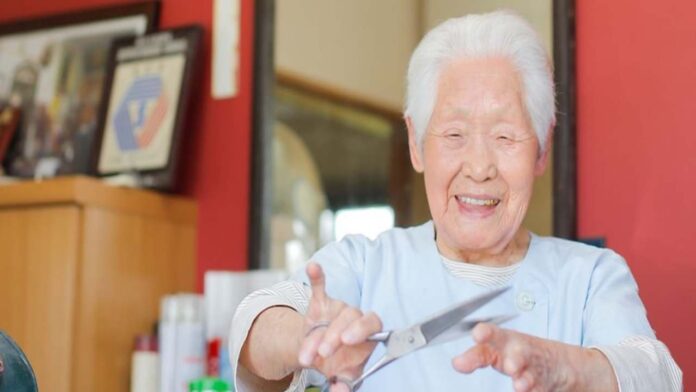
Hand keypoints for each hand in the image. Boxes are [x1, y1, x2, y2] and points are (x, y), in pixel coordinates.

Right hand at [297, 262, 381, 390]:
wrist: (316, 354)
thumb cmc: (336, 363)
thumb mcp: (341, 376)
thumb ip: (344, 384)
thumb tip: (341, 390)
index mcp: (367, 335)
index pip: (372, 324)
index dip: (362, 329)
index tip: (349, 340)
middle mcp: (355, 317)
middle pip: (350, 317)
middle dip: (334, 335)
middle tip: (323, 352)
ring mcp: (338, 308)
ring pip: (331, 314)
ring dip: (316, 335)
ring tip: (307, 355)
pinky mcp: (320, 302)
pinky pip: (320, 287)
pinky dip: (317, 277)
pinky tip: (313, 268)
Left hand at [452, 323, 617, 391]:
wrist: (557, 364)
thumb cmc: (518, 352)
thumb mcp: (496, 350)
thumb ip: (475, 357)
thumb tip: (456, 363)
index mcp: (506, 340)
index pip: (494, 334)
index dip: (487, 333)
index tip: (479, 334)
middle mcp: (522, 352)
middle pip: (520, 353)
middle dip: (516, 359)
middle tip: (510, 365)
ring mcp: (536, 369)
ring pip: (532, 374)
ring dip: (526, 379)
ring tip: (520, 384)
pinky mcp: (545, 384)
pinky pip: (540, 389)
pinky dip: (535, 390)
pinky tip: (529, 390)